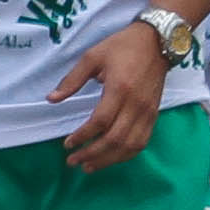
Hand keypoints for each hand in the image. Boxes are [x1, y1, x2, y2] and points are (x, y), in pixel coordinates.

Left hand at [49, 21, 170, 171]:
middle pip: (114, 139)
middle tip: (73, 161)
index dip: (82, 136)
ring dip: (108, 160)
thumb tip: (51, 99)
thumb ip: (72, 80)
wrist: (158, 42)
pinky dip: (126, 155)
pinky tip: (111, 159)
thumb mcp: (93, 56)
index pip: (100, 121)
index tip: (67, 144)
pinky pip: (142, 142)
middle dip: (92, 154)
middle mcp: (136, 104)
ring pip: (129, 146)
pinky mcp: (154, 115)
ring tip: (89, 167)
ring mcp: (148, 112)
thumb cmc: (122, 46)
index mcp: (119, 88)